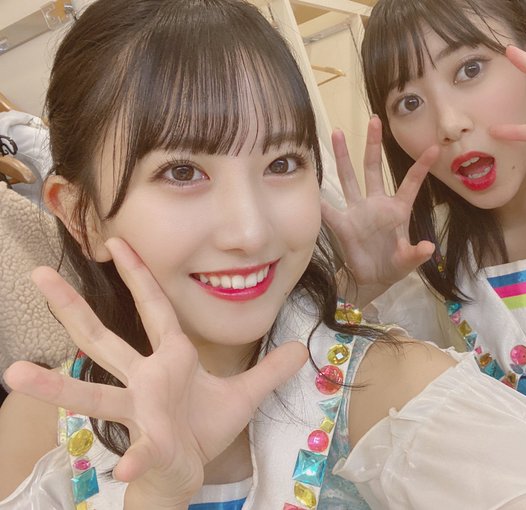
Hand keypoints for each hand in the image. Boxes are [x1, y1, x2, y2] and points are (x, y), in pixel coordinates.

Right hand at [3, 238, 306, 507]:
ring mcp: (141, 412)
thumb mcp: (244, 394)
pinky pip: (140, 451)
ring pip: (95, 394)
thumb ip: (270, 370)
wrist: (191, 472)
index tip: (118, 241)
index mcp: (170, 358)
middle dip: (72, 306)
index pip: (154, 307)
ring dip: (57, 386)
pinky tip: (122, 469)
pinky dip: (135, 459)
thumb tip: (301, 349)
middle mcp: (146, 379)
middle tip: (38, 274)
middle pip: (103, 338)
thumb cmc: (204, 428)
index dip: (139, 274)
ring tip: (13, 373)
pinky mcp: (150, 447)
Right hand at [321, 117, 438, 305]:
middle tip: (374, 120)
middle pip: (373, 168)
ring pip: (349, 178)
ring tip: (337, 132)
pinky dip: (318, 200)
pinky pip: (328, 210)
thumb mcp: (408, 261)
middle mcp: (376, 204)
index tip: (434, 147)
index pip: (410, 184)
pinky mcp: (343, 224)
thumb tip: (428, 247)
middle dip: (373, 145)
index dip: (421, 167)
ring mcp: (358, 211)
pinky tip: (308, 182)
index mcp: (397, 209)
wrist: (372, 279)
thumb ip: (416, 253)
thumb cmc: (394, 265)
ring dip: (342, 157)